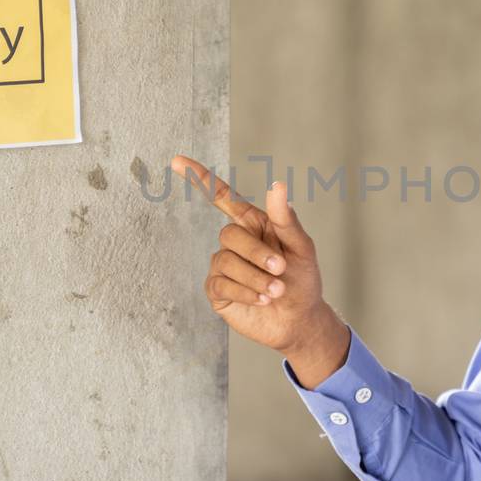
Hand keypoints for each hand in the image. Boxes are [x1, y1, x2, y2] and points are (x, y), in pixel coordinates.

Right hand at [170, 155, 349, 379]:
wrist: (300, 320)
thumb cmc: (303, 280)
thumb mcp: (301, 248)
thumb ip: (286, 220)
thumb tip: (277, 185)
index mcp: (253, 224)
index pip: (222, 197)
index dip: (200, 178)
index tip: (177, 161)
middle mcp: (235, 243)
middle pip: (229, 234)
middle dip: (256, 253)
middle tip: (281, 269)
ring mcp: (224, 267)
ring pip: (225, 262)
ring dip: (255, 277)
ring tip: (276, 290)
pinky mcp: (218, 292)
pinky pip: (221, 284)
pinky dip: (245, 291)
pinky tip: (262, 299)